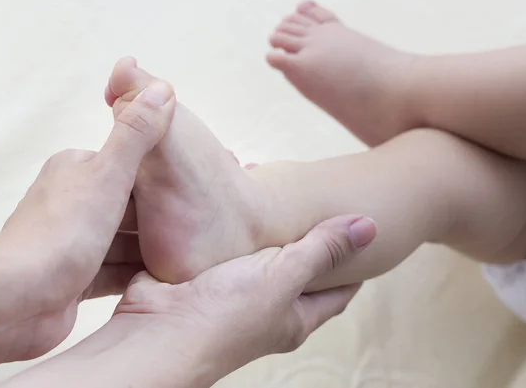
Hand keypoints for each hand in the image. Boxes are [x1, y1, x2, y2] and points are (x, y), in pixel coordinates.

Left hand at [0, 81, 174, 369]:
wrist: (17, 300)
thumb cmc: (61, 235)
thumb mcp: (108, 175)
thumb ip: (136, 134)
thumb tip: (161, 88)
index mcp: (77, 169)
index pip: (129, 167)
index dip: (162, 180)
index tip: (192, 190)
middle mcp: (72, 202)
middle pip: (129, 207)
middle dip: (160, 218)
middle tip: (197, 226)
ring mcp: (73, 242)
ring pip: (123, 241)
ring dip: (151, 248)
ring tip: (187, 252)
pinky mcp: (73, 278)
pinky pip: (114, 271)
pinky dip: (135, 273)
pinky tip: (162, 276)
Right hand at [0, 215, 374, 387]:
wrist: (155, 331)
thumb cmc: (225, 316)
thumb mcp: (283, 278)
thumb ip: (322, 251)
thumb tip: (370, 227)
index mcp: (293, 316)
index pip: (337, 292)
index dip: (352, 268)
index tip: (362, 237)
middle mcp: (264, 308)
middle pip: (298, 271)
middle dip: (306, 239)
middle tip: (316, 205)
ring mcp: (232, 293)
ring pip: (258, 256)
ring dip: (264, 229)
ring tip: (275, 194)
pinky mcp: (202, 277)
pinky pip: (223, 247)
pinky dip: (230, 226)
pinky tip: (233, 202)